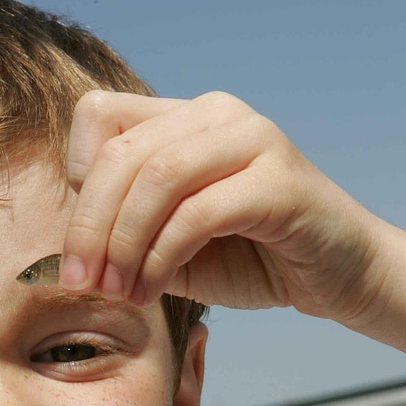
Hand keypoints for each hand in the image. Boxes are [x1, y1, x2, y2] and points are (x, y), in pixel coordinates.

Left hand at [59, 91, 386, 324]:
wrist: (338, 277)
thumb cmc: (248, 258)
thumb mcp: (166, 241)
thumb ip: (122, 228)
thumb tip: (67, 247)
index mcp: (183, 118)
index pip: (99, 115)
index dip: (77, 175)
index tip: (78, 241)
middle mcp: (216, 114)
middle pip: (122, 153)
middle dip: (89, 226)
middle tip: (81, 283)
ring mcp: (253, 139)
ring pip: (157, 176)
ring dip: (124, 243)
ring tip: (118, 291)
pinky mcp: (280, 180)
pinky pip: (198, 212)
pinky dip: (162, 256)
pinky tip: (152, 289)